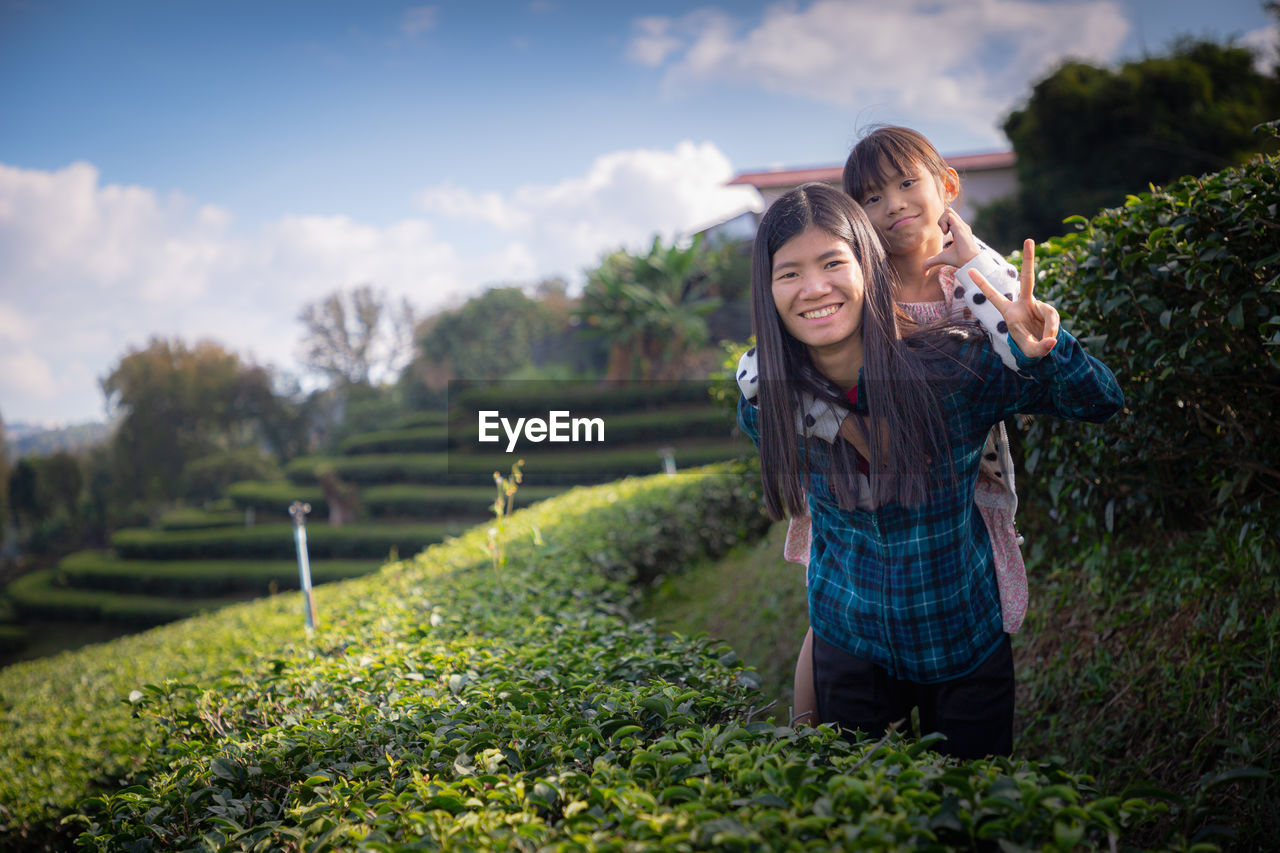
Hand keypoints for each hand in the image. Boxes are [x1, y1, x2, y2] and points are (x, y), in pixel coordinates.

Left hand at [923, 206, 980, 270]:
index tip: (944, 233)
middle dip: (941, 219)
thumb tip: (923, 273)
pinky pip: (949, 216)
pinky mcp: (960, 226)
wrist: (968, 262)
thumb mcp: (941, 259)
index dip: (942, 222)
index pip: (949, 216)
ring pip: (948, 211)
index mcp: (958, 229)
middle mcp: (961, 225)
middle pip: (948, 210)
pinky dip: (944, 222)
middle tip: (943, 231)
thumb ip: (931, 262)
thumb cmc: (958, 260)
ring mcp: (961, 225)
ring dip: (942, 220)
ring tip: (945, 232)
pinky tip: (946, 232)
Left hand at [968, 239, 1060, 357]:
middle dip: (1029, 259)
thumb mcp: (1029, 350)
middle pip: (1029, 278)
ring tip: (1046, 342)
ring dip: (1048, 329)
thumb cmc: (1030, 345)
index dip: (982, 284)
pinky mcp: (1050, 312)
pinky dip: (1052, 332)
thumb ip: (1039, 347)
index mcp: (1009, 311)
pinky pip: (1053, 320)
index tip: (970, 271)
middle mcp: (1025, 304)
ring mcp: (1039, 305)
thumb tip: (1053, 340)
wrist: (1043, 346)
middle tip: (1029, 240)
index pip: (993, 296)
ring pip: (1048, 314)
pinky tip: (1050, 340)